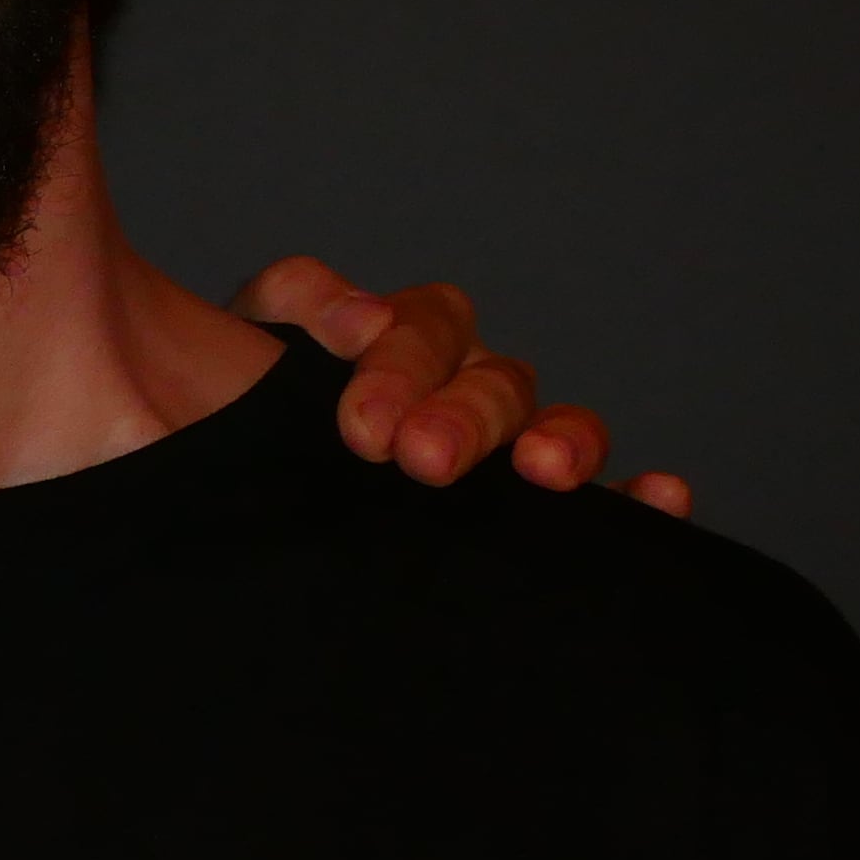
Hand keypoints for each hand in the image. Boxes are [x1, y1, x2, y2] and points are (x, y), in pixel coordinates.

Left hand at [233, 256, 692, 516]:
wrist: (202, 551)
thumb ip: (277, 308)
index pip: (410, 320)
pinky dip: (634, 495)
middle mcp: (441, 388)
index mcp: (372, 347)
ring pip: (543, 421)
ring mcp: (488, 450)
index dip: (394, 351)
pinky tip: (660, 496)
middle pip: (482, 372)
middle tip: (420, 460)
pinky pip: (600, 499)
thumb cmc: (199, 449)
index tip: (360, 421)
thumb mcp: (216, 372)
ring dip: (556, 436)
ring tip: (543, 470)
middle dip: (458, 410)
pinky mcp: (521, 521)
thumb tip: (357, 312)